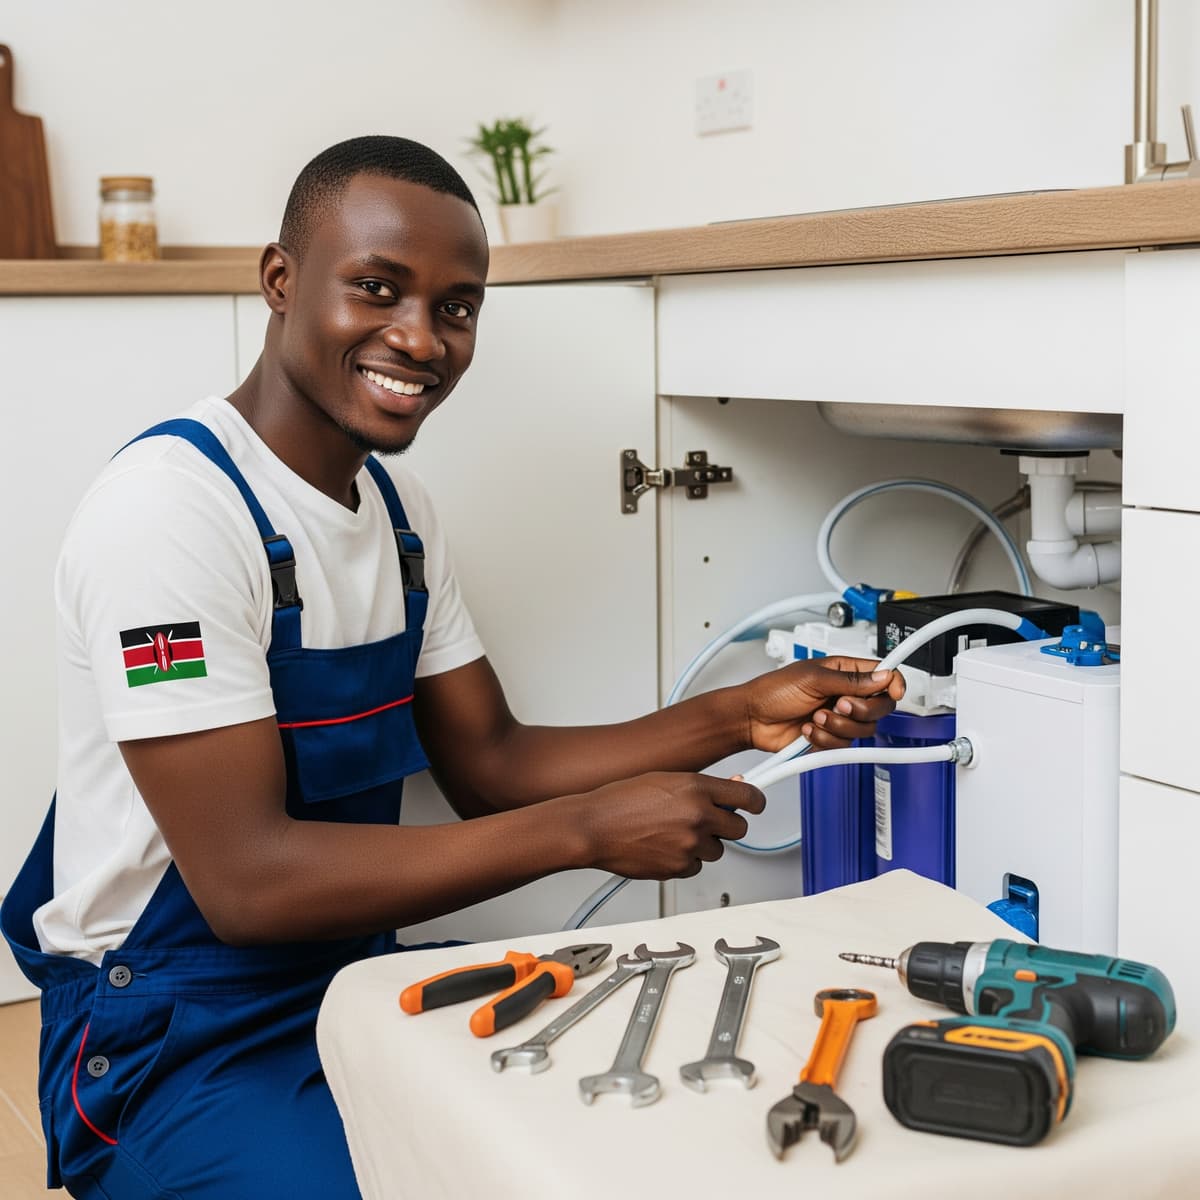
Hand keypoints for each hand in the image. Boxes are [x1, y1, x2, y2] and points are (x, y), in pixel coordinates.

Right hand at [566, 771, 764, 879]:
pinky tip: (663, 847)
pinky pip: (696, 866)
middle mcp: (698, 816)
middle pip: (739, 828)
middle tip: (708, 821)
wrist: (593, 827)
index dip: (755, 802)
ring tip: (673, 833)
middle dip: (726, 825)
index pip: (748, 797)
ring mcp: (690, 844)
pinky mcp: (679, 868)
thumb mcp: (664, 779)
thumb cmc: (620, 801)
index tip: (755, 804)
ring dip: (703, 844)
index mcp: (696, 788)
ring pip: (717, 850)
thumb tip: (730, 787)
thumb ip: (700, 787)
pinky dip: (685, 860)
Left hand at [741, 657, 904, 751]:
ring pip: (862, 730)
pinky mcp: (829, 739)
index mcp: (844, 672)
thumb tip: (882, 676)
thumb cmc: (773, 690)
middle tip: (838, 705)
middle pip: (879, 708)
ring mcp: (838, 719)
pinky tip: (807, 730)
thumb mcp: (812, 677)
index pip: (882, 676)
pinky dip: (824, 740)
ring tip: (815, 717)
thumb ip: (850, 680)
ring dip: (837, 726)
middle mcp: (845, 695)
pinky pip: (843, 746)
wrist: (752, 718)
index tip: (894, 691)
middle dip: (859, 710)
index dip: (893, 683)